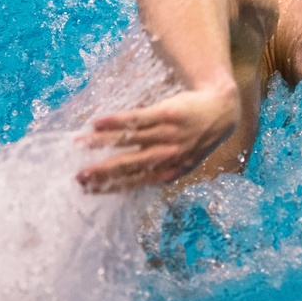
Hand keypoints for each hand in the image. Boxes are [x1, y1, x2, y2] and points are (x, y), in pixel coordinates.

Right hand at [75, 84, 239, 192]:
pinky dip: (118, 121)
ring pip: (131, 140)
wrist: (221, 110)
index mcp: (170, 172)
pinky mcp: (168, 113)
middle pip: (130, 164)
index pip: (135, 182)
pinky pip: (139, 118)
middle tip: (80, 176)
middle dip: (103, 171)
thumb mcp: (181, 161)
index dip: (110, 186)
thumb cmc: (194, 138)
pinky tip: (99, 123)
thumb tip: (123, 181)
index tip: (87, 189)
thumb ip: (156, 169)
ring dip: (103, 143)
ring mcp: (169, 134)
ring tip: (81, 144)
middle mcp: (169, 156)